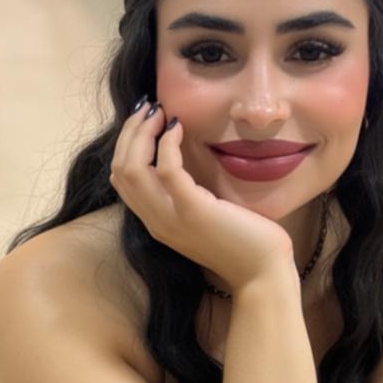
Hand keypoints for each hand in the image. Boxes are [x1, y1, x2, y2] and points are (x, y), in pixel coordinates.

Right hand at [110, 99, 293, 290]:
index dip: (127, 144)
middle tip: (149, 108)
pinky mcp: (193, 211)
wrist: (262, 274)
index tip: (146, 120)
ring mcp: (171, 218)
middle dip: (130, 132)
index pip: (121, 179)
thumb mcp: (202, 215)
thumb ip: (185, 195)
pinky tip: (179, 128)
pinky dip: (168, 144)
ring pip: (132, 168)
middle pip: (120, 169)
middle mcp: (156, 221)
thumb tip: (178, 159)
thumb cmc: (241, 243)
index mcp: (156, 221)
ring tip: (159, 112)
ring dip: (142, 133)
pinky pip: (166, 170)